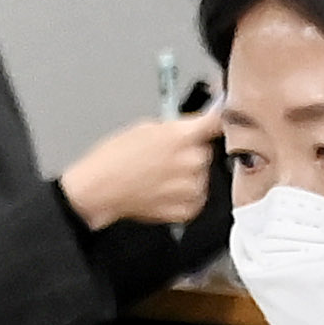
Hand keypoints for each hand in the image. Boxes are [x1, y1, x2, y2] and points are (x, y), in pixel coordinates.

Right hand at [59, 108, 220, 232]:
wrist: (100, 190)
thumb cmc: (114, 159)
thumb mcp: (145, 128)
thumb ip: (176, 128)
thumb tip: (191, 127)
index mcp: (182, 137)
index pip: (216, 122)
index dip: (219, 118)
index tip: (222, 115)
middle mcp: (191, 162)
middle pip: (205, 152)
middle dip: (190, 152)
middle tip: (166, 156)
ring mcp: (191, 188)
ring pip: (201, 176)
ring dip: (187, 175)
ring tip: (160, 175)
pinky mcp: (187, 209)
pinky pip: (196, 198)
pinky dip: (183, 195)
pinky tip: (162, 189)